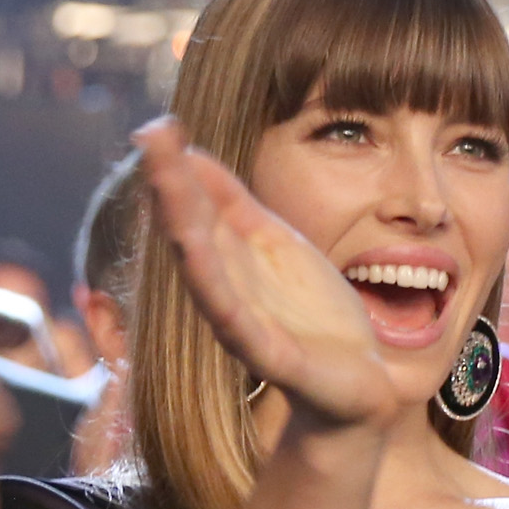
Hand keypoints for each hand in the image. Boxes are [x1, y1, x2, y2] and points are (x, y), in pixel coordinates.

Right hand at [134, 117, 395, 430]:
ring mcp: (241, 322)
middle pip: (192, 229)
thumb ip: (237, 205)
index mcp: (230, 259)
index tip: (159, 126)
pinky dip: (215, 288)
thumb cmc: (315, 315)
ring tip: (164, 181)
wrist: (358, 382)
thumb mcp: (278, 246)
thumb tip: (191, 154)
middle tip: (150, 136)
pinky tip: (196, 254)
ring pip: (205, 268)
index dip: (178, 167)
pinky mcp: (267, 354)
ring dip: (182, 224)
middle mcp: (225, 288)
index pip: (198, 206)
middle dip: (170, 184)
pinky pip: (234, 319)